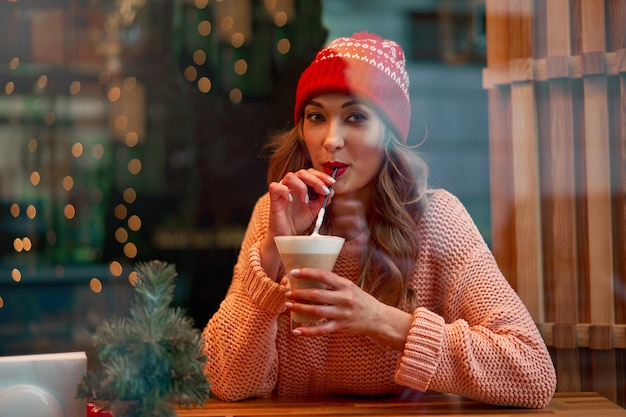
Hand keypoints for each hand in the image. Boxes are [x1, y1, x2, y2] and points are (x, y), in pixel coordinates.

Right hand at [260, 169, 334, 280]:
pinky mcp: (274, 198)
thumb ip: (322, 199)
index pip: (311, 173)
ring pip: (290, 176)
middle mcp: (292, 185)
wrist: (288, 235)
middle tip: (324, 191)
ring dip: (302, 187)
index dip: (322, 175)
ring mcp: (282, 190)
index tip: (332, 183)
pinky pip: (275, 187)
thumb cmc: (298, 220)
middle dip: (316, 180)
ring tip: (306, 201)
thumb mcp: (315, 209)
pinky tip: (291, 200)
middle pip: (302, 172)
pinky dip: (284, 191)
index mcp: (302, 185)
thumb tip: (331, 190)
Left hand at [284, 268, 412, 349]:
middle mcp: (344, 298)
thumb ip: (333, 284)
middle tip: (287, 292)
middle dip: (299, 293)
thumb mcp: (350, 287)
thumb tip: (309, 278)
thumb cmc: (360, 300)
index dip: (307, 273)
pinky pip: (322, 330)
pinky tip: (296, 330)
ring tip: (288, 305)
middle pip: (317, 295)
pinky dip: (308, 331)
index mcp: (345, 285)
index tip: (294, 272)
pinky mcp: (341, 327)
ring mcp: (342, 313)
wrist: (378, 318)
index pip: (323, 275)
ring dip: (300, 308)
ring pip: (317, 312)